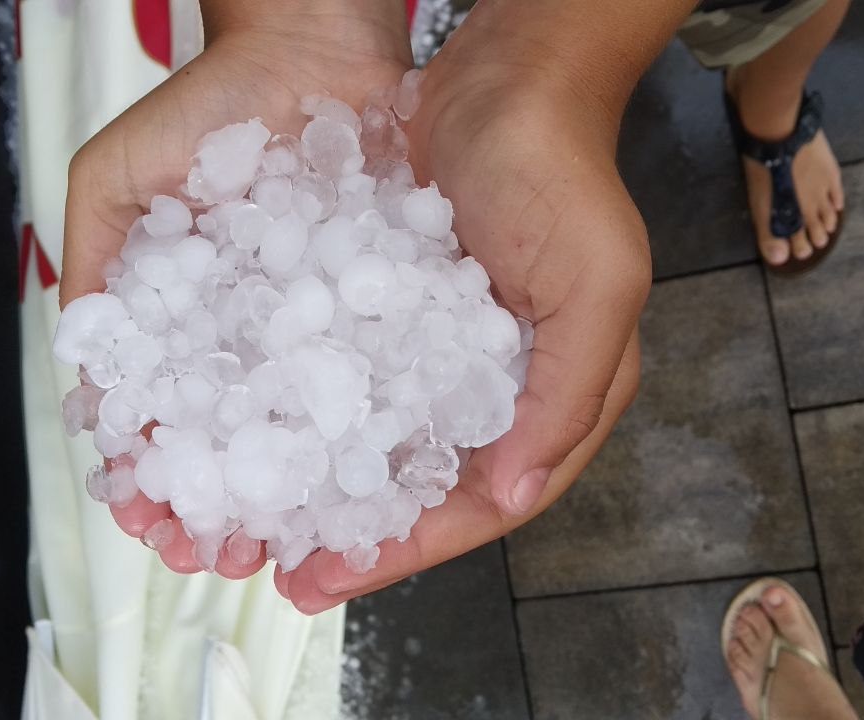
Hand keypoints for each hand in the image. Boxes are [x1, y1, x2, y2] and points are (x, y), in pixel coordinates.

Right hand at [58, 1, 411, 577]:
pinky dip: (352, 437)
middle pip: (227, 444)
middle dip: (214, 507)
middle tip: (214, 552)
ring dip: (281, 495)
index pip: (155, 419)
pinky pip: (364, 383)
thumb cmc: (204, 108)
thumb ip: (93, 271)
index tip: (143, 517)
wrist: (307, 52)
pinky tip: (345, 480)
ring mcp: (310, 329)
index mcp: (180, 322)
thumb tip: (86, 379)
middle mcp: (246, 337)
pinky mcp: (369, 310)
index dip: (145, 476)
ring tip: (273, 542)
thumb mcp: (111, 182)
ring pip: (295, 432)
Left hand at [275, 6, 653, 611]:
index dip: (418, 548)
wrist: (504, 77)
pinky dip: (323, 421)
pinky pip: (364, 385)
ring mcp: (453, 351)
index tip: (341, 577)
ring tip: (270, 525)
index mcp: (564, 392)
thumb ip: (566, 395)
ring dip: (337, 491)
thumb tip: (512, 494)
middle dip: (366, 538)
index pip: (491, 500)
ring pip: (394, 446)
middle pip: (434, 487)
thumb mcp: (594, 285)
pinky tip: (273, 440)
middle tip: (291, 575)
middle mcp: (507, 385)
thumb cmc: (558, 172)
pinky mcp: (406, 314)